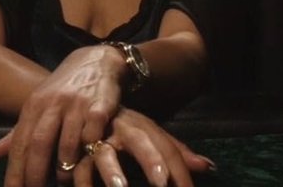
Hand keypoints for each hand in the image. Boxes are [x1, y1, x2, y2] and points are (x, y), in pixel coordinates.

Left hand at [0, 44, 126, 185]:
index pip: (20, 143)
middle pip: (40, 144)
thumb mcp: (37, 106)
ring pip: (68, 144)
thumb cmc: (63, 90)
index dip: (15, 171)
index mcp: (34, 105)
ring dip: (65, 169)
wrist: (97, 60)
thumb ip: (16, 134)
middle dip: (35, 174)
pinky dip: (89, 151)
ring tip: (63, 184)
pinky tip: (89, 163)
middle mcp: (53, 103)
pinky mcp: (101, 106)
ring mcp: (77, 104)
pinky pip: (93, 135)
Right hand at [74, 108, 213, 186]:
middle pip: (140, 140)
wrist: (80, 103)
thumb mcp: (148, 136)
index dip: (180, 170)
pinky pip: (76, 166)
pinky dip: (81, 181)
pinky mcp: (73, 148)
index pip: (167, 146)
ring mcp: (96, 136)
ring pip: (104, 153)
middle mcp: (122, 127)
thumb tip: (209, 167)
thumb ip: (176, 153)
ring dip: (112, 172)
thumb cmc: (122, 129)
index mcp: (142, 125)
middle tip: (162, 182)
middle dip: (151, 160)